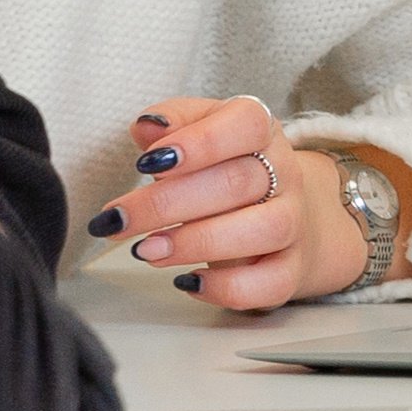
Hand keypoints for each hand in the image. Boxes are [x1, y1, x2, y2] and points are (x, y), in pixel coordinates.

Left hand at [90, 99, 411, 314]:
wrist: (280, 211)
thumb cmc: (225, 168)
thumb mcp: (200, 131)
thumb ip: (173, 123)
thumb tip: (147, 127)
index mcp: (262, 130)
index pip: (246, 124)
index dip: (199, 143)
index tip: (146, 162)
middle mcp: (285, 173)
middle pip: (238, 182)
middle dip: (167, 203)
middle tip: (118, 219)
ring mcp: (293, 222)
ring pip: (262, 230)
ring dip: (196, 242)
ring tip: (146, 250)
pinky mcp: (290, 269)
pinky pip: (270, 283)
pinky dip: (225, 287)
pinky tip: (185, 281)